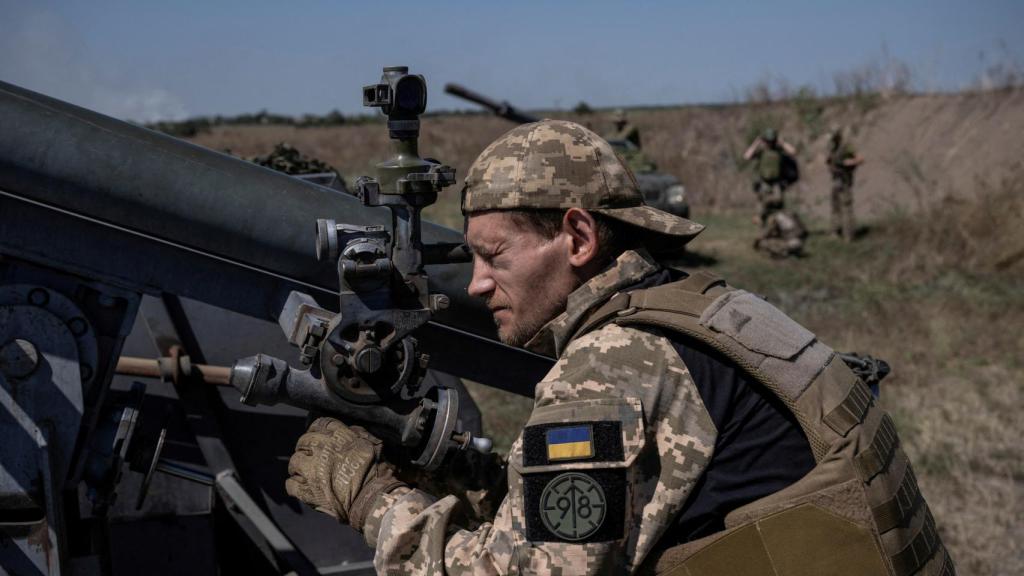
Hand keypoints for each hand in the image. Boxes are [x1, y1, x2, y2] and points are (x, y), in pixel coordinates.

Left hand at [285, 417, 404, 529]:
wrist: (374, 499)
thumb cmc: (378, 472)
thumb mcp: (374, 444)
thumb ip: (359, 434)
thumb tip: (349, 430)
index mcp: (339, 437)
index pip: (321, 424)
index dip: (318, 429)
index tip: (318, 435)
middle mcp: (322, 450)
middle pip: (304, 441)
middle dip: (305, 446)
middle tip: (309, 454)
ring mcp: (313, 471)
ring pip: (295, 461)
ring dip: (297, 465)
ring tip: (302, 471)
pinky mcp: (308, 491)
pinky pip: (291, 484)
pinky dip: (294, 485)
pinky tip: (299, 486)